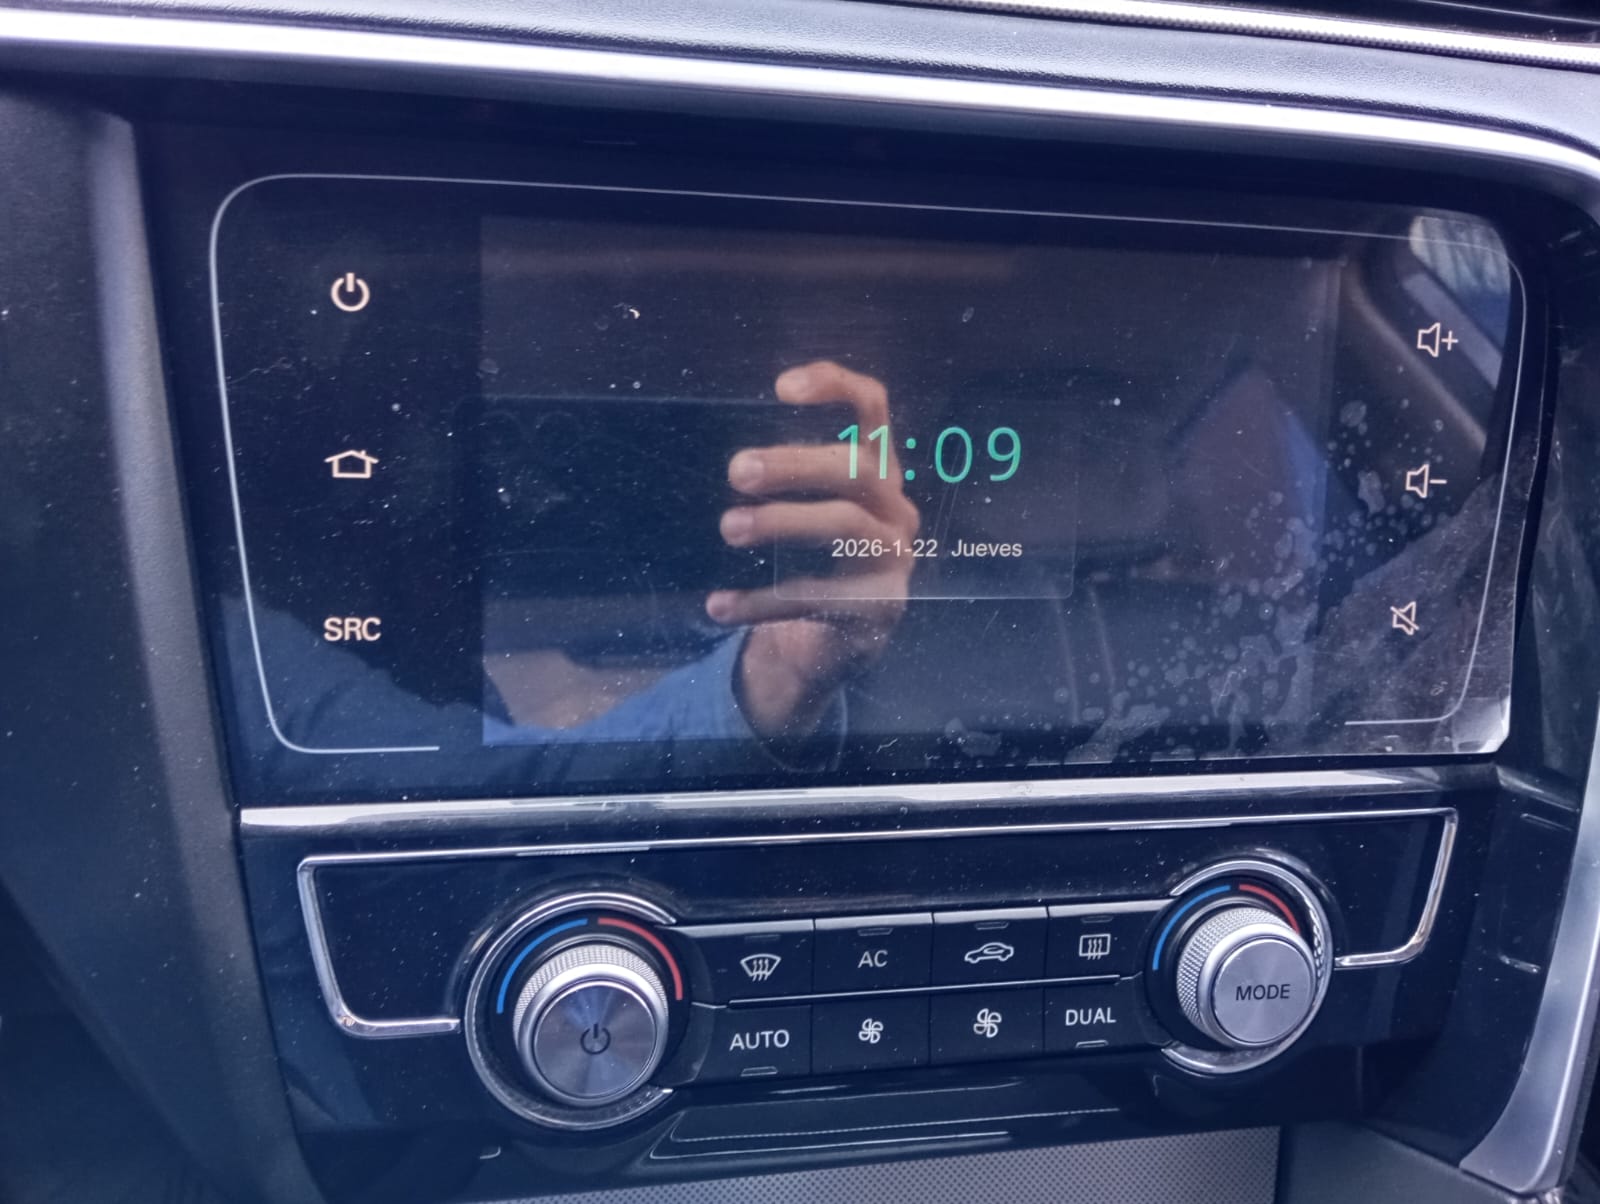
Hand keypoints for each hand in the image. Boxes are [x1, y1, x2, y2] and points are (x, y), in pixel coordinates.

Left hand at [707, 361, 919, 738]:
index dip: (836, 387)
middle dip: (795, 464)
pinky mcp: (881, 606)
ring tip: (729, 527)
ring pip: (846, 524)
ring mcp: (895, 557)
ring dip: (782, 521)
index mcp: (878, 471)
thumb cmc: (816, 562)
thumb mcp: (809, 511)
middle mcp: (896, 507)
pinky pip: (819, 597)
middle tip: (736, 470)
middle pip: (856, 468)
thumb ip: (785, 479)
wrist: (838, 645)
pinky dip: (762, 601)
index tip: (781, 387)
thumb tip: (727, 459)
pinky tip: (719, 606)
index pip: (873, 408)